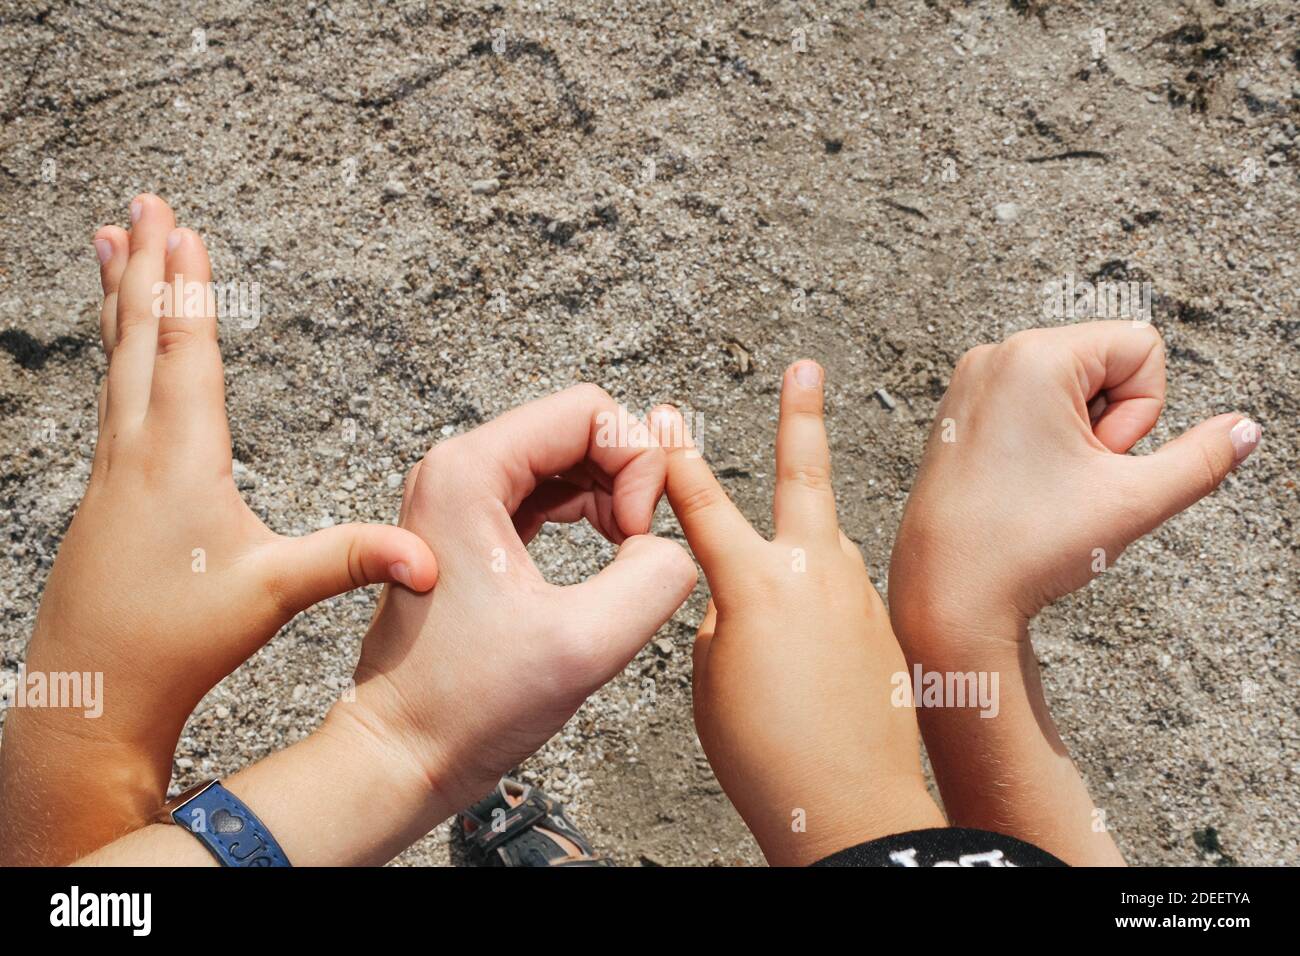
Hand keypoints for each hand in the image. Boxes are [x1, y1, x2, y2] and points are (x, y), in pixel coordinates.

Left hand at [0, 194, 437, 863]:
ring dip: (116, 301)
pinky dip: (112, 356)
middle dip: (143, 266)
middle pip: (138, 338)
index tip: (179, 228)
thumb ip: (353, 560)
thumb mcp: (276, 594)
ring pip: (113, 364)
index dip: (187, 288)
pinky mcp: (101, 498)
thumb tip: (430, 557)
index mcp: (180, 461)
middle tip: (138, 206)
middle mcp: (134, 454)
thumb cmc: (177, 643)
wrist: (91, 694)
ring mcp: (109, 473)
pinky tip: (117, 358)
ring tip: (106, 249)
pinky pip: (108, 400)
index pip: (185, 353)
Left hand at [327, 384, 697, 818]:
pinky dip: (593, 515)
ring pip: (570, 457)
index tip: (638, 535)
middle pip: (579, 425)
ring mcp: (464, 498)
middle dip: (629, 476)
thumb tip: (669, 545)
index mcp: (468, 474)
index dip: (636, 462)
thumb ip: (656, 577)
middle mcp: (459, 471)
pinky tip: (609, 558)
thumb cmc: (465, 706)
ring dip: (615, 496)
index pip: (588, 411)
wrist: (406, 752)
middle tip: (639, 545)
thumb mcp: (584, 644)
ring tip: (628, 555)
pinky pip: (552, 491)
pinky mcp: (475, 528)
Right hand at [649, 361, 944, 866]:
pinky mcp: (882, 623)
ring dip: (801, 544)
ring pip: (822, 544)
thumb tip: (743, 593)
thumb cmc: (768, 753)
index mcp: (757, 581)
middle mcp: (815, 570)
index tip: (666, 416)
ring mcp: (858, 593)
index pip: (703, 502)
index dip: (678, 457)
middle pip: (804, 473)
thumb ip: (724, 614)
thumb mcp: (713, 676)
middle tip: (805, 368)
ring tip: (781, 607)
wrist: (852, 808)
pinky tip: (810, 659)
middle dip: (800, 414)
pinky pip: (838, 595)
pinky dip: (817, 608)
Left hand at [887, 320, 1259, 863]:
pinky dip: (1043, 443)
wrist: (947, 595)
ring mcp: (970, 384)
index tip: (1100, 460)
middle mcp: (995, 356)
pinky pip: (1030, 407)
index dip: (1142, 412)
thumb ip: (1203, 458)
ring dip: (1078, 438)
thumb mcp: (1135, 500)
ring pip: (1069, 389)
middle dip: (1108, 424)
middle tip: (1070, 479)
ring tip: (1045, 486)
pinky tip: (1022, 488)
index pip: (1142, 346)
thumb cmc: (1026, 545)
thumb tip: (1244, 430)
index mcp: (1035, 356)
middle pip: (1104, 364)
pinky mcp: (958, 413)